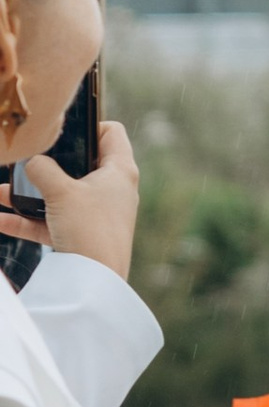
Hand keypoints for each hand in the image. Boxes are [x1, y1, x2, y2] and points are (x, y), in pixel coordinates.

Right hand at [0, 121, 141, 277]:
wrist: (93, 282)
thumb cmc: (89, 229)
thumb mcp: (61, 191)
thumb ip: (41, 169)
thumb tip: (31, 161)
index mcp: (119, 170)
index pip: (110, 132)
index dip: (88, 125)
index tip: (60, 129)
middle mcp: (111, 189)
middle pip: (77, 163)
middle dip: (45, 162)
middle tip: (23, 157)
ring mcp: (95, 213)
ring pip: (57, 194)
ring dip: (26, 192)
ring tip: (0, 191)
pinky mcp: (79, 235)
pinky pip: (48, 221)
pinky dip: (24, 219)